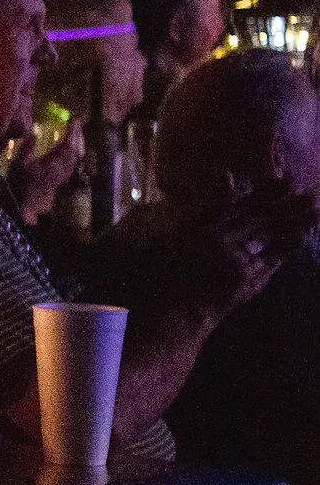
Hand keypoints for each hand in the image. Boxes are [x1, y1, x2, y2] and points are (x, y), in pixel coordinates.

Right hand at [6, 125, 83, 224]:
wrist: (24, 203)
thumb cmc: (18, 183)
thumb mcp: (18, 163)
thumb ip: (27, 147)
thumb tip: (35, 131)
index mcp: (51, 162)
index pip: (67, 144)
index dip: (72, 131)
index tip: (74, 119)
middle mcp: (62, 168)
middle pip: (77, 149)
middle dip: (78, 134)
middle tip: (77, 123)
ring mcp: (65, 173)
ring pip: (78, 156)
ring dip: (79, 143)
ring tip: (77, 133)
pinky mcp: (64, 177)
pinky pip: (75, 162)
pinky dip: (77, 152)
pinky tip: (73, 149)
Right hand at [181, 185, 316, 312]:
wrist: (182, 310)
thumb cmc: (179, 270)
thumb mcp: (185, 232)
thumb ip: (212, 205)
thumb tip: (228, 175)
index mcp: (206, 230)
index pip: (243, 206)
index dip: (267, 192)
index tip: (286, 179)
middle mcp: (224, 244)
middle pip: (263, 219)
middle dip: (290, 205)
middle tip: (312, 193)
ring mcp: (239, 263)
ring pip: (273, 237)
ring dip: (298, 222)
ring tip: (317, 209)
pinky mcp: (250, 280)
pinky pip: (275, 258)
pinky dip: (290, 246)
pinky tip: (304, 235)